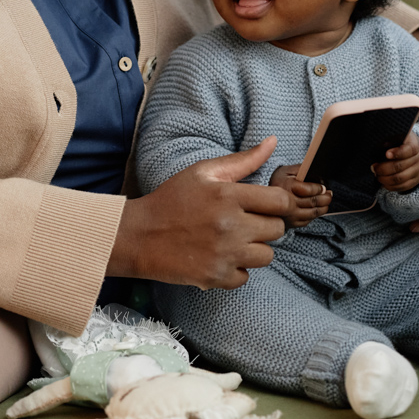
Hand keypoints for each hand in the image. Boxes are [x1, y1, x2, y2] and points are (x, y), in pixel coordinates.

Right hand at [109, 136, 291, 289]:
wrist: (138, 235)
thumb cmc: (171, 199)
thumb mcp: (203, 172)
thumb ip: (242, 160)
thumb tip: (273, 142)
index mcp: (229, 196)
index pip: (280, 202)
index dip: (276, 203)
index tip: (263, 205)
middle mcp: (230, 226)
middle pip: (277, 230)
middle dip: (264, 225)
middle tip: (243, 222)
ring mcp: (224, 254)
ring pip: (267, 256)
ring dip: (254, 249)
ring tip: (232, 241)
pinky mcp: (216, 277)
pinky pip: (246, 277)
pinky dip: (235, 269)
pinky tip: (219, 257)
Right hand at [268, 164, 331, 227]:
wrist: (262, 195)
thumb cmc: (278, 180)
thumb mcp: (288, 170)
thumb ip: (303, 169)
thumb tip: (318, 175)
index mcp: (285, 188)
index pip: (308, 190)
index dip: (319, 189)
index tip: (323, 187)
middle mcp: (286, 204)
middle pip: (312, 203)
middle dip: (325, 198)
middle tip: (330, 194)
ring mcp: (287, 215)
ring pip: (312, 214)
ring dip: (323, 208)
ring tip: (327, 201)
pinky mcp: (289, 223)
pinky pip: (307, 221)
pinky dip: (314, 215)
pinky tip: (316, 209)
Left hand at [371, 131, 418, 192]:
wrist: (417, 152)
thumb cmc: (401, 143)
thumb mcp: (397, 137)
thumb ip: (389, 140)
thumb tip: (378, 147)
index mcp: (414, 144)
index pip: (409, 149)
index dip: (398, 153)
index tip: (386, 154)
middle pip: (401, 166)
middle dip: (384, 168)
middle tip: (374, 167)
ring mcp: (418, 170)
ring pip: (401, 178)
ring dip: (385, 179)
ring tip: (377, 175)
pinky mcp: (416, 180)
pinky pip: (403, 186)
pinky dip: (391, 186)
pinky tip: (383, 183)